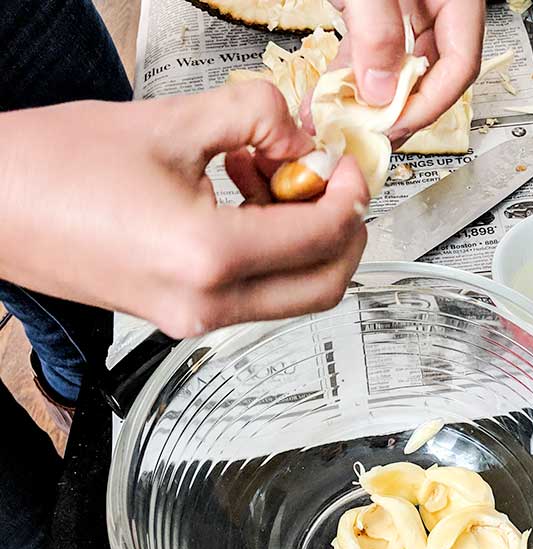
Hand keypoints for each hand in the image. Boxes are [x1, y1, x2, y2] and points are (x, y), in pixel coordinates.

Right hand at [0, 82, 367, 337]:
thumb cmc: (53, 170)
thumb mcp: (169, 122)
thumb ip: (254, 118)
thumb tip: (299, 134)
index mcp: (207, 257)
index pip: (320, 237)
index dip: (350, 196)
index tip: (350, 165)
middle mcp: (206, 303)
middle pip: (321, 287)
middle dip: (342, 233)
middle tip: (331, 182)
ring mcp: (194, 317)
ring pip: (290, 293)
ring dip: (301, 238)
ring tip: (265, 175)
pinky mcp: (181, 315)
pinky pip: (252, 291)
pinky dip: (267, 249)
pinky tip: (239, 197)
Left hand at [329, 0, 484, 143]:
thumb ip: (378, 31)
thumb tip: (381, 90)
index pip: (461, 67)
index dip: (429, 105)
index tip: (395, 126)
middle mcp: (436, 8)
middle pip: (432, 78)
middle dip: (400, 113)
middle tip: (372, 137)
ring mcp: (407, 13)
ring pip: (398, 73)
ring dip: (370, 104)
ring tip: (347, 126)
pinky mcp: (377, 15)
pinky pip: (369, 57)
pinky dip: (350, 80)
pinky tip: (328, 99)